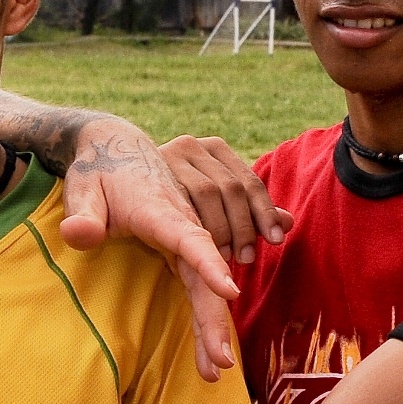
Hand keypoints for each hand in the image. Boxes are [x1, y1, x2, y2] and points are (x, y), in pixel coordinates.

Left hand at [53, 115, 243, 380]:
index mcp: (160, 211)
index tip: (229, 290)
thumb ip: (82, 214)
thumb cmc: (99, 171)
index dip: (209, 263)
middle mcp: (183, 226)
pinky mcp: (185, 249)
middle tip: (219, 365)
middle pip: (205, 277)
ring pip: (206, 287)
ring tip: (213, 371)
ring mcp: (187, 239)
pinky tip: (209, 350)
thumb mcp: (83, 188)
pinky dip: (207, 316)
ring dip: (212, 327)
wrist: (118, 149)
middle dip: (213, 321)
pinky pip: (200, 286)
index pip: (190, 239)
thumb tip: (78, 235)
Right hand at [159, 134, 291, 266]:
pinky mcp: (151, 167)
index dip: (265, 211)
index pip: (249, 182)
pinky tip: (202, 246)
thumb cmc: (174, 196)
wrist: (113, 173)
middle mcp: (193, 145)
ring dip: (223, 228)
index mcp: (215, 148)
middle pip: (231, 187)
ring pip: (210, 191)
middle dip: (244, 225)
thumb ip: (253, 211)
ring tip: (227, 257)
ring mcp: (171, 153)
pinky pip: (183, 198)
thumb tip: (289, 222)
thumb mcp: (217, 201)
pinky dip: (198, 225)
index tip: (274, 240)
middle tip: (246, 258)